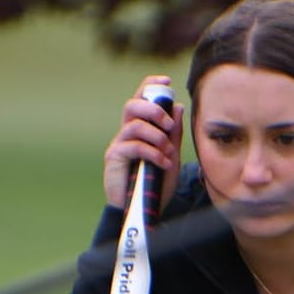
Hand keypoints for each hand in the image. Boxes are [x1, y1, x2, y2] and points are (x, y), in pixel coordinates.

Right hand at [103, 76, 185, 209]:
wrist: (143, 210)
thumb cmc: (155, 185)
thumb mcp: (171, 157)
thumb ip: (173, 134)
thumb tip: (178, 107)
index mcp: (140, 129)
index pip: (141, 99)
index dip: (150, 86)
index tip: (166, 82)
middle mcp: (126, 133)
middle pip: (132, 105)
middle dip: (154, 110)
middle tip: (168, 126)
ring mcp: (119, 144)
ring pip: (134, 124)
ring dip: (156, 135)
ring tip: (168, 152)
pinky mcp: (114, 158)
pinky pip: (133, 146)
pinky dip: (153, 152)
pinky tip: (163, 163)